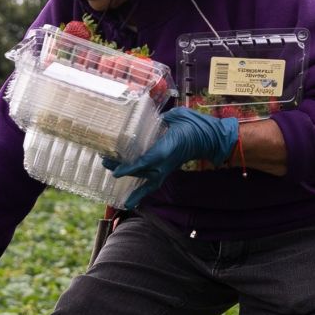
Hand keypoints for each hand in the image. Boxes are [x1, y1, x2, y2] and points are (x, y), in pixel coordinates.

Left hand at [105, 107, 238, 210]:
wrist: (209, 138)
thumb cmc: (193, 125)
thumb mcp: (176, 116)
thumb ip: (162, 117)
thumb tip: (148, 113)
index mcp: (166, 150)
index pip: (145, 162)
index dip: (129, 168)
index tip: (115, 172)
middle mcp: (165, 163)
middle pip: (140, 171)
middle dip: (121, 168)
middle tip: (105, 161)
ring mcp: (167, 168)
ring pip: (146, 182)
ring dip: (132, 186)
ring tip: (118, 189)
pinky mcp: (167, 170)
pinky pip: (153, 183)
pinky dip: (142, 192)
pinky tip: (132, 201)